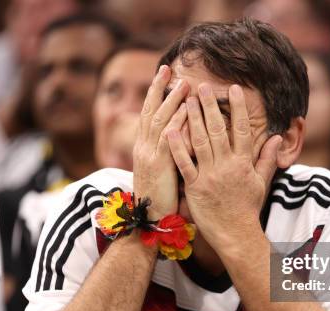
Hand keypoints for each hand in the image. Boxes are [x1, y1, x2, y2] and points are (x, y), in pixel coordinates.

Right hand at [133, 65, 188, 219]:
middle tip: (167, 68)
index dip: (155, 96)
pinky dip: (176, 123)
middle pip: (150, 111)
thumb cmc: (160, 200)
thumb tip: (184, 141)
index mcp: (145, 149)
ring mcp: (149, 155)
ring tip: (182, 83)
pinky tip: (186, 110)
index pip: (149, 116)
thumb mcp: (163, 173)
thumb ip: (171, 154)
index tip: (164, 79)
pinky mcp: (158, 166)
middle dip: (158, 89)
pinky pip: (168, 140)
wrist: (149, 223)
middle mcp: (143, 148)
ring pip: (159, 121)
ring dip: (171, 101)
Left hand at [167, 83, 281, 249]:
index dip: (238, 108)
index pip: (242, 130)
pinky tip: (169, 130)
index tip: (233, 89)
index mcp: (244, 163)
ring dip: (193, 119)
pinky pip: (184, 164)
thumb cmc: (248, 207)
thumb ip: (267, 158)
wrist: (235, 234)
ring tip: (186, 99)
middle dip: (210, 106)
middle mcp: (227, 166)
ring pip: (200, 142)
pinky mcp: (194, 187)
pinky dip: (177, 147)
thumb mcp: (261, 182)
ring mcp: (210, 176)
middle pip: (218, 130)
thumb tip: (277, 138)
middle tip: (202, 86)